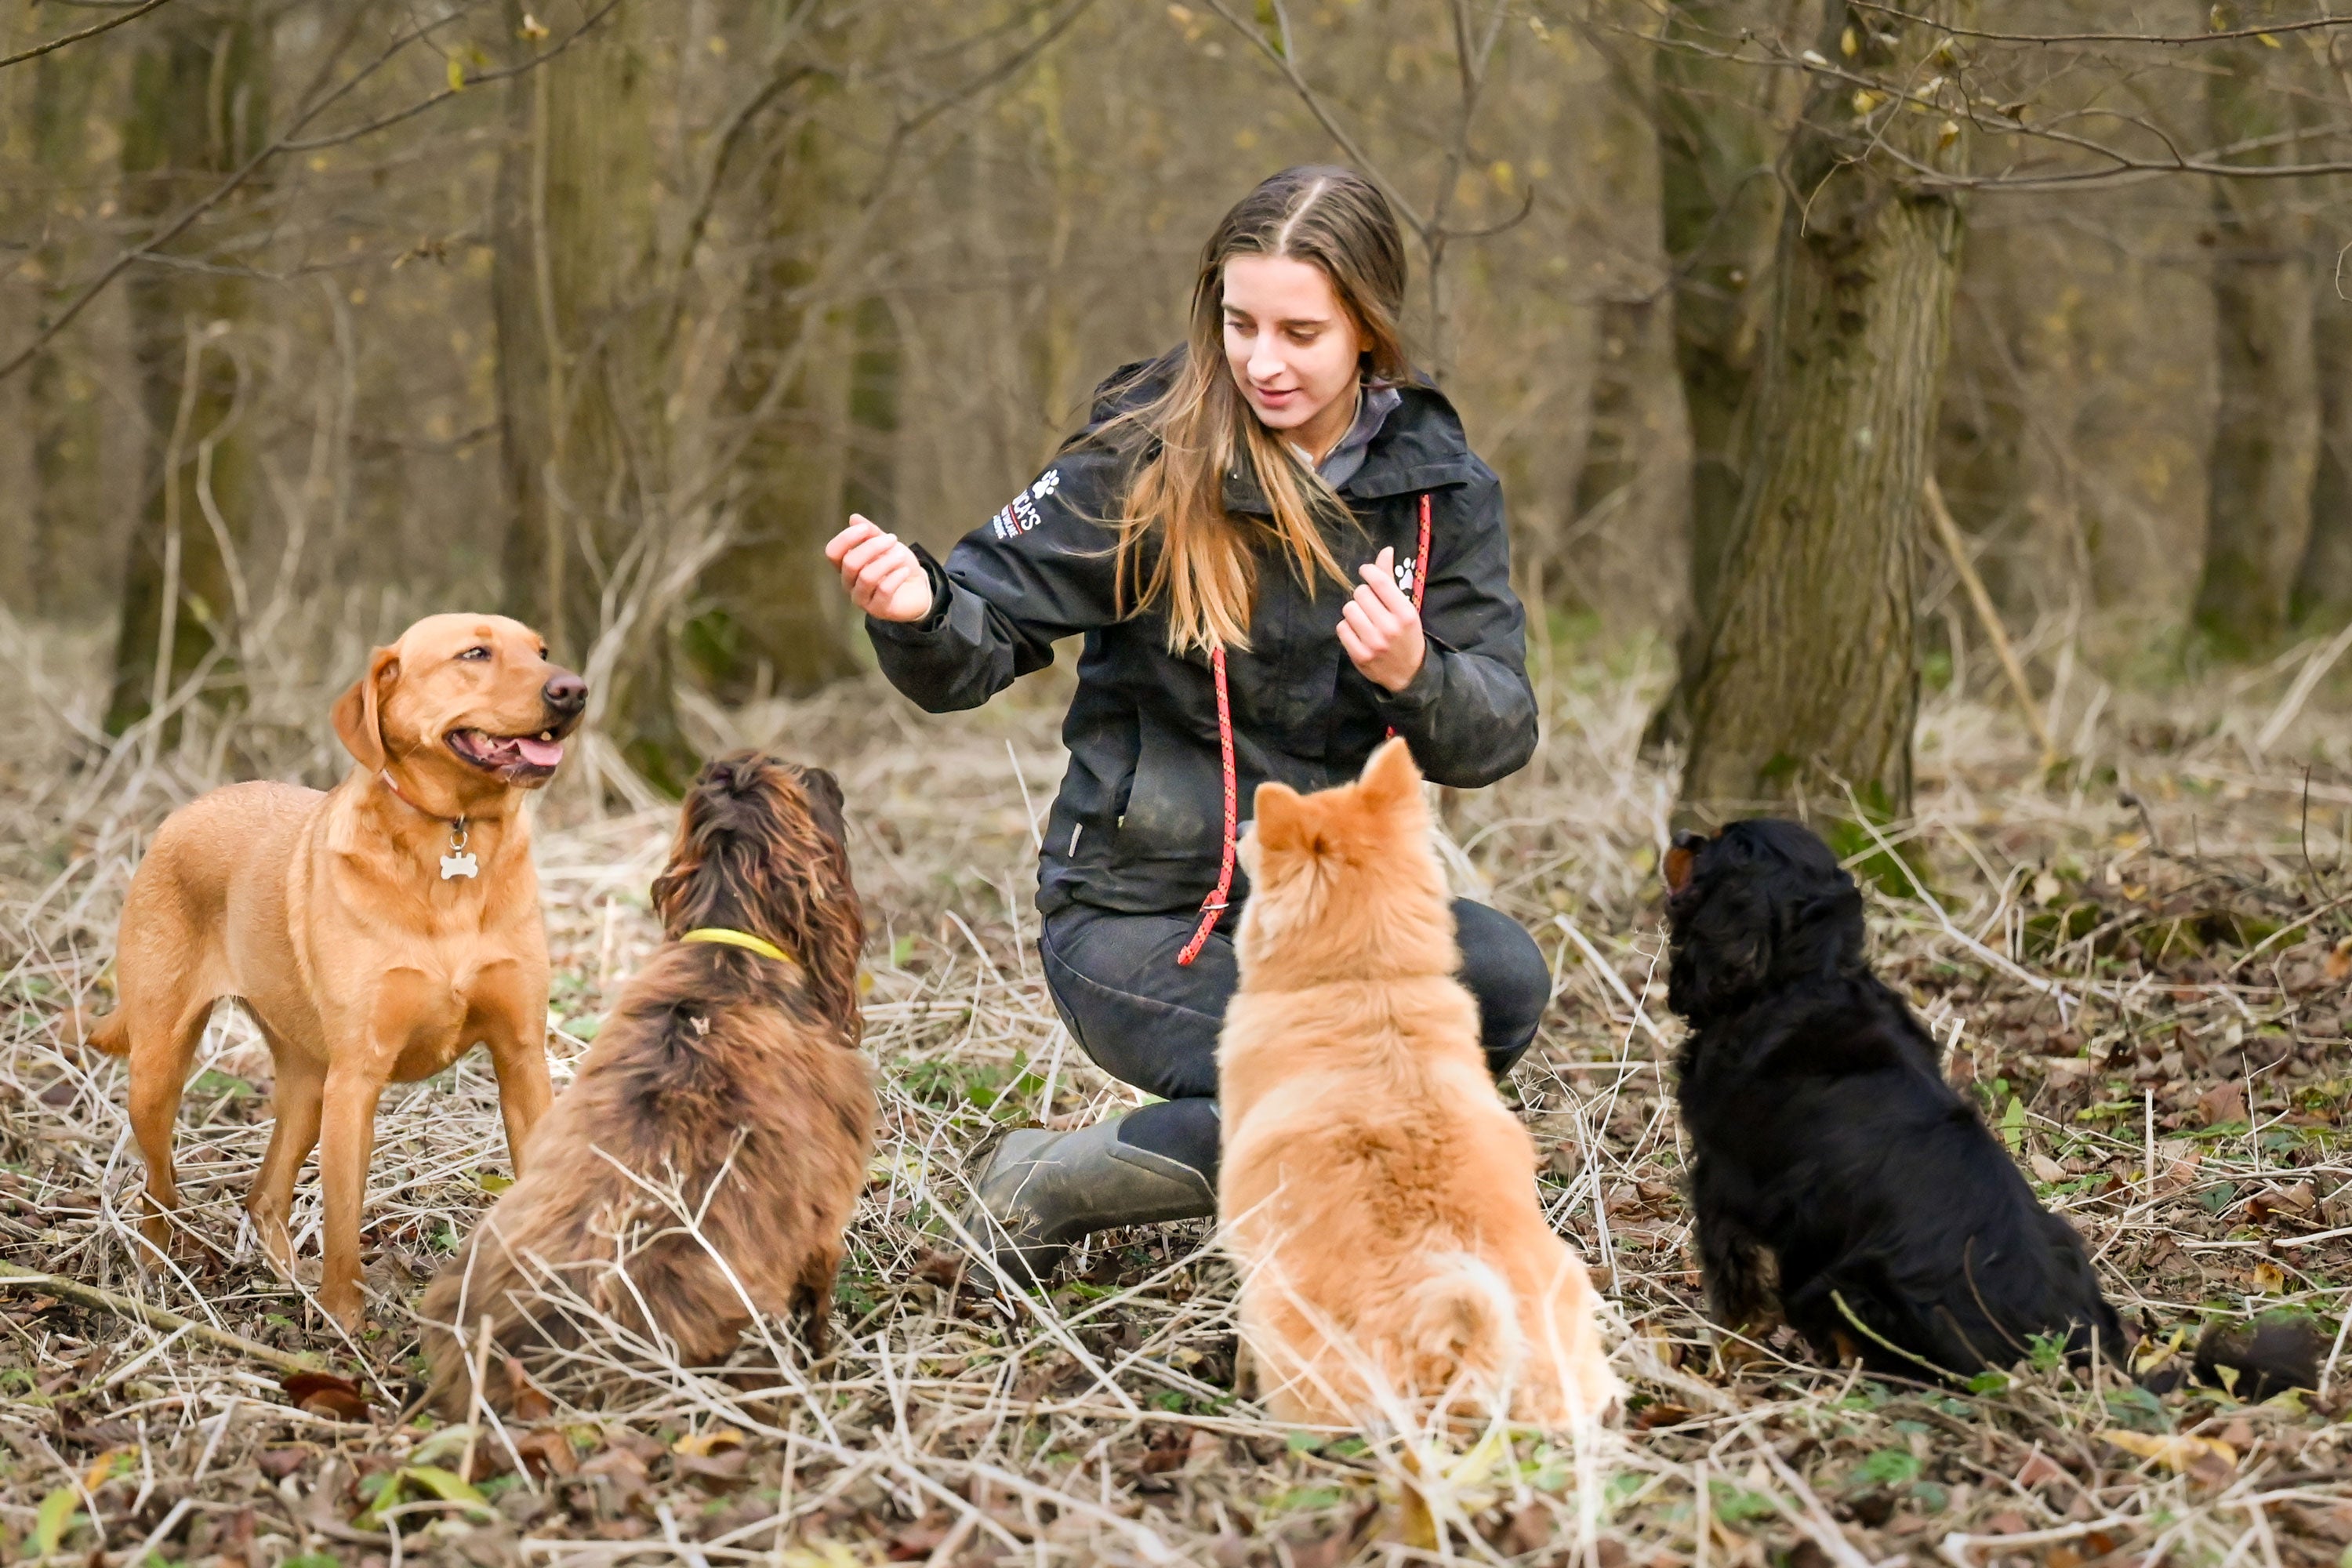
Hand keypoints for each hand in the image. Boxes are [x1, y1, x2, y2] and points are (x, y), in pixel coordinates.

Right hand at [825, 515, 933, 622]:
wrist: (918, 590)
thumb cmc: (897, 566)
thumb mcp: (887, 545)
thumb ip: (871, 533)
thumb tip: (854, 518)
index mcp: (846, 566)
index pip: (833, 552)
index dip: (846, 538)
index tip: (865, 528)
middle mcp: (849, 584)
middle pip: (850, 563)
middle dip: (872, 547)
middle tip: (892, 539)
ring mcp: (862, 599)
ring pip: (867, 577)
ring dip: (887, 561)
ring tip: (902, 555)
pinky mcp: (878, 610)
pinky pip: (883, 590)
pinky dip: (896, 576)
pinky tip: (905, 570)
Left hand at [1336, 546, 1425, 692]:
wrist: (1409, 674)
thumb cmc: (1406, 635)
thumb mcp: (1406, 608)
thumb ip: (1392, 580)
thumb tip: (1386, 550)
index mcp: (1405, 613)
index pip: (1380, 582)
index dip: (1368, 571)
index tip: (1365, 571)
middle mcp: (1390, 627)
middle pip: (1360, 593)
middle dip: (1363, 595)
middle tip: (1370, 604)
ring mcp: (1373, 643)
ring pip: (1349, 609)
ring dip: (1354, 611)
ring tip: (1364, 619)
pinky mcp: (1360, 655)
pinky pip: (1342, 628)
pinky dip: (1347, 628)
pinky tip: (1358, 632)